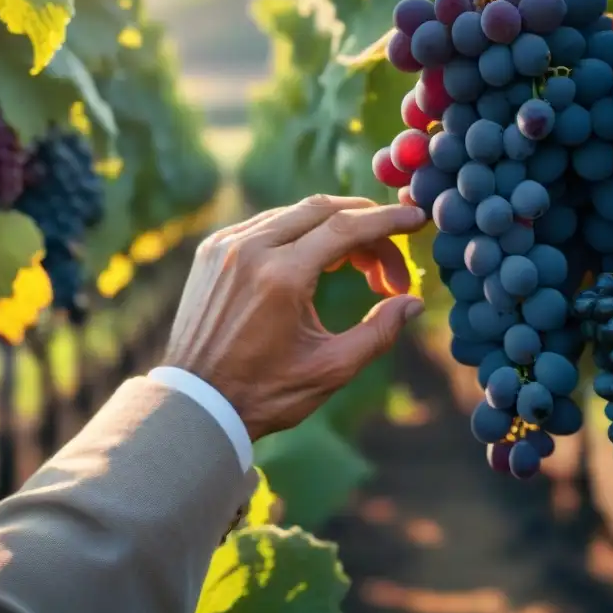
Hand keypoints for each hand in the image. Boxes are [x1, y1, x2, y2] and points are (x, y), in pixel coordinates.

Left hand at [163, 195, 427, 440]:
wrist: (196, 403)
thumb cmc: (265, 393)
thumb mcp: (330, 369)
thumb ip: (378, 332)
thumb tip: (413, 302)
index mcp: (281, 276)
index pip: (346, 227)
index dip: (387, 220)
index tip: (416, 218)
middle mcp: (250, 249)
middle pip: (323, 209)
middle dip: (366, 225)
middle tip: (391, 262)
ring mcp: (225, 245)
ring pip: (294, 213)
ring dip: (334, 228)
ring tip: (360, 267)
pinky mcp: (211, 250)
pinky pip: (265, 224)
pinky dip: (299, 232)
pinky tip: (318, 260)